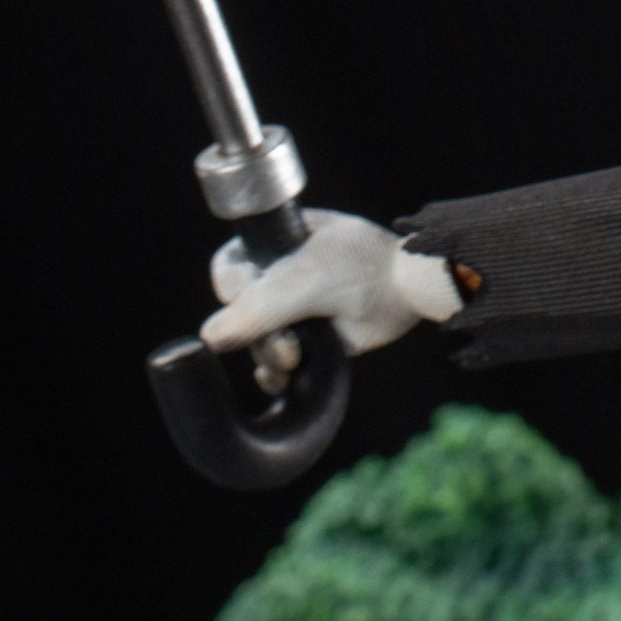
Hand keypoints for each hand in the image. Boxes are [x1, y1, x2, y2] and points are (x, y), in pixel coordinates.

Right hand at [202, 209, 463, 355]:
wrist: (408, 290)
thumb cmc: (358, 270)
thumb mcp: (301, 284)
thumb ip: (255, 310)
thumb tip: (211, 338)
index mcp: (276, 242)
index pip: (229, 268)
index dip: (233, 290)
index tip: (253, 303)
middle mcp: (281, 274)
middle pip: (239, 311)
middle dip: (256, 333)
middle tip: (286, 345)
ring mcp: (296, 308)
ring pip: (256, 340)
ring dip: (267, 355)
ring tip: (295, 357)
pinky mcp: (312, 338)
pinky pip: (276, 362)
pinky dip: (274, 374)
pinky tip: (282, 378)